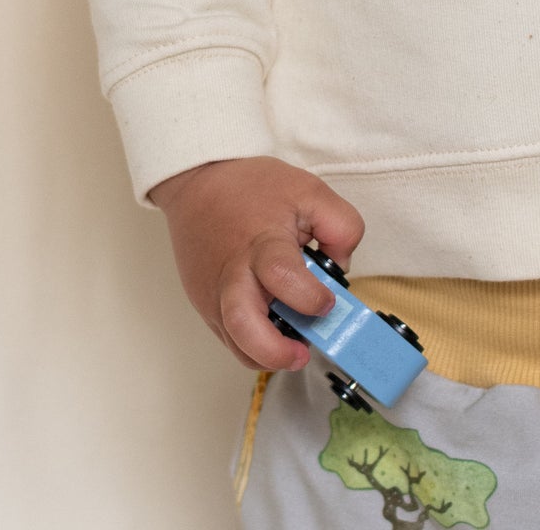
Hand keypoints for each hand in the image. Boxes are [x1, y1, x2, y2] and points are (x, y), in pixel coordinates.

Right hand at [149, 155, 364, 371]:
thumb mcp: (310, 191)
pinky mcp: (205, 303)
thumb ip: (341, 227)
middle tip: (302, 352)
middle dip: (275, 352)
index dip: (310, 296)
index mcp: (262, 243)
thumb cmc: (253, 187)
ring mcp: (214, 294)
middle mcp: (233, 275)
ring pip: (235, 344)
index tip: (327, 300)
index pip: (282, 276)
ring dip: (266, 355)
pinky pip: (230, 336)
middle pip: (243, 326)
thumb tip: (340, 271)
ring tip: (291, 345)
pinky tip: (273, 328)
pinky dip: (253, 343)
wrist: (198, 184)